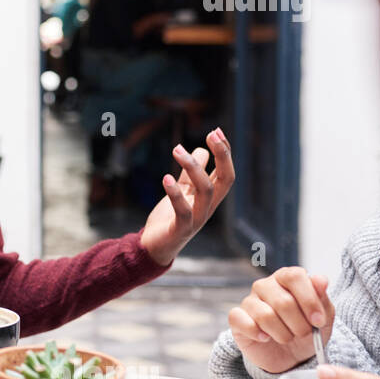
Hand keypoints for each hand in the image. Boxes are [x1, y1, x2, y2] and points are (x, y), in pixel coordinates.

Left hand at [139, 128, 234, 265]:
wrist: (153, 247)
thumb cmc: (168, 219)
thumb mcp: (181, 192)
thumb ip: (190, 175)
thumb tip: (201, 151)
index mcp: (209, 198)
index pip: (226, 173)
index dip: (225, 153)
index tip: (217, 131)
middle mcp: (208, 207)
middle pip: (225, 180)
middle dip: (223, 155)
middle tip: (211, 133)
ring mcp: (197, 219)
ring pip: (206, 191)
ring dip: (193, 167)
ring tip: (177, 149)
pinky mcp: (181, 229)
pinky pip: (184, 211)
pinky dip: (176, 194)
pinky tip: (166, 177)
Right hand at [229, 267, 335, 373]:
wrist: (291, 356)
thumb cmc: (307, 330)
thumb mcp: (323, 316)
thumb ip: (322, 297)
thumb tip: (320, 280)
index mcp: (286, 278)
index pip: (294, 276)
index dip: (309, 300)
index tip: (318, 321)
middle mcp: (265, 286)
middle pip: (283, 301)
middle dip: (299, 324)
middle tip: (304, 334)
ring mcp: (249, 301)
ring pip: (265, 316)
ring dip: (282, 334)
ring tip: (287, 338)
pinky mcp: (237, 318)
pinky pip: (242, 322)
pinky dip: (258, 334)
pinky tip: (266, 338)